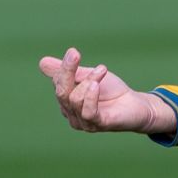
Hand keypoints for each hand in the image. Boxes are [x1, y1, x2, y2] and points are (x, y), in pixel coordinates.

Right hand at [38, 47, 175, 133]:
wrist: (136, 104)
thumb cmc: (111, 91)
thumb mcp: (88, 75)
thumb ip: (68, 71)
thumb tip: (41, 62)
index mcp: (67, 101)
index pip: (57, 83)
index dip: (65, 67)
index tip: (74, 52)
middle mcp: (71, 114)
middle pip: (62, 93)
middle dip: (67, 71)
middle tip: (75, 54)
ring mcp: (84, 122)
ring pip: (75, 100)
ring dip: (89, 81)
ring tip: (102, 70)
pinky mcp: (99, 125)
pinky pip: (88, 112)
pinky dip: (90, 97)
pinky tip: (95, 85)